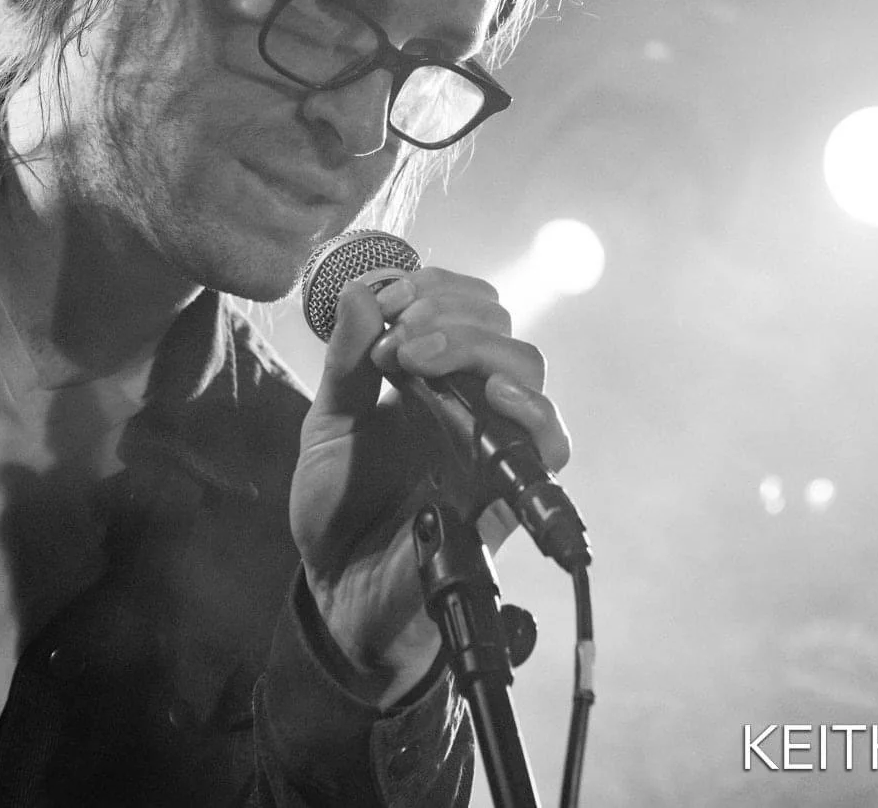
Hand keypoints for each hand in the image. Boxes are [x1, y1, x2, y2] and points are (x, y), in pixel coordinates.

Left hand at [288, 266, 572, 705]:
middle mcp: (468, 401)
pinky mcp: (504, 490)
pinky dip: (534, 410)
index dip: (434, 287)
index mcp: (430, 375)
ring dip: (476, 347)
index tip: (387, 302)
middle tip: (397, 341)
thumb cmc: (337, 508)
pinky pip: (550, 445)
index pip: (465, 303)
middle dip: (449, 312)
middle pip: (499, 325)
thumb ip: (347, 362)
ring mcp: (489, 441)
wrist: (337, 590)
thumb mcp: (327, 424)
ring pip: (526, 368)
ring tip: (420, 359)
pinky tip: (495, 394)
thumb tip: (362, 291)